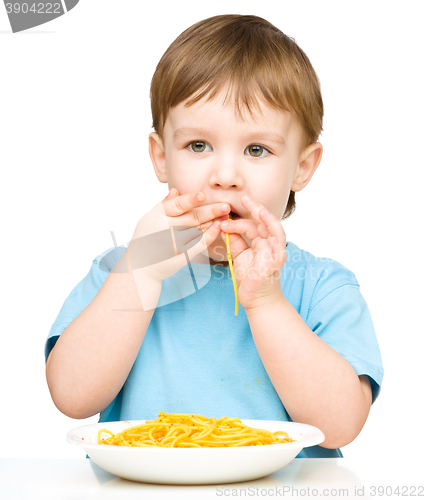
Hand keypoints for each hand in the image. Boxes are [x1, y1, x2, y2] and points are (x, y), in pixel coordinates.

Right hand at [128, 189, 229, 284]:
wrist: (140, 267)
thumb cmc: (145, 240)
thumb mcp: (149, 219)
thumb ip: (164, 205)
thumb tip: (176, 190)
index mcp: (157, 216)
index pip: (176, 206)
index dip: (190, 200)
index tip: (203, 195)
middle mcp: (165, 229)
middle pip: (192, 217)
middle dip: (211, 210)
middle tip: (226, 205)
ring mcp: (174, 242)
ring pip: (198, 228)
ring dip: (213, 221)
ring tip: (226, 215)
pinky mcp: (182, 254)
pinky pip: (199, 243)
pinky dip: (210, 234)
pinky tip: (218, 228)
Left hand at [219, 196, 286, 310]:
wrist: (256, 300)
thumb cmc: (249, 279)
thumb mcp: (239, 256)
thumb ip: (234, 241)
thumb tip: (224, 225)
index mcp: (261, 243)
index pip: (251, 225)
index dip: (239, 219)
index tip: (225, 215)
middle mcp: (270, 244)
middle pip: (263, 222)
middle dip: (254, 209)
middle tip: (243, 199)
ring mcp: (275, 251)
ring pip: (274, 228)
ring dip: (265, 216)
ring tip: (255, 207)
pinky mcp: (277, 260)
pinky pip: (278, 242)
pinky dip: (273, 230)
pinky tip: (266, 220)